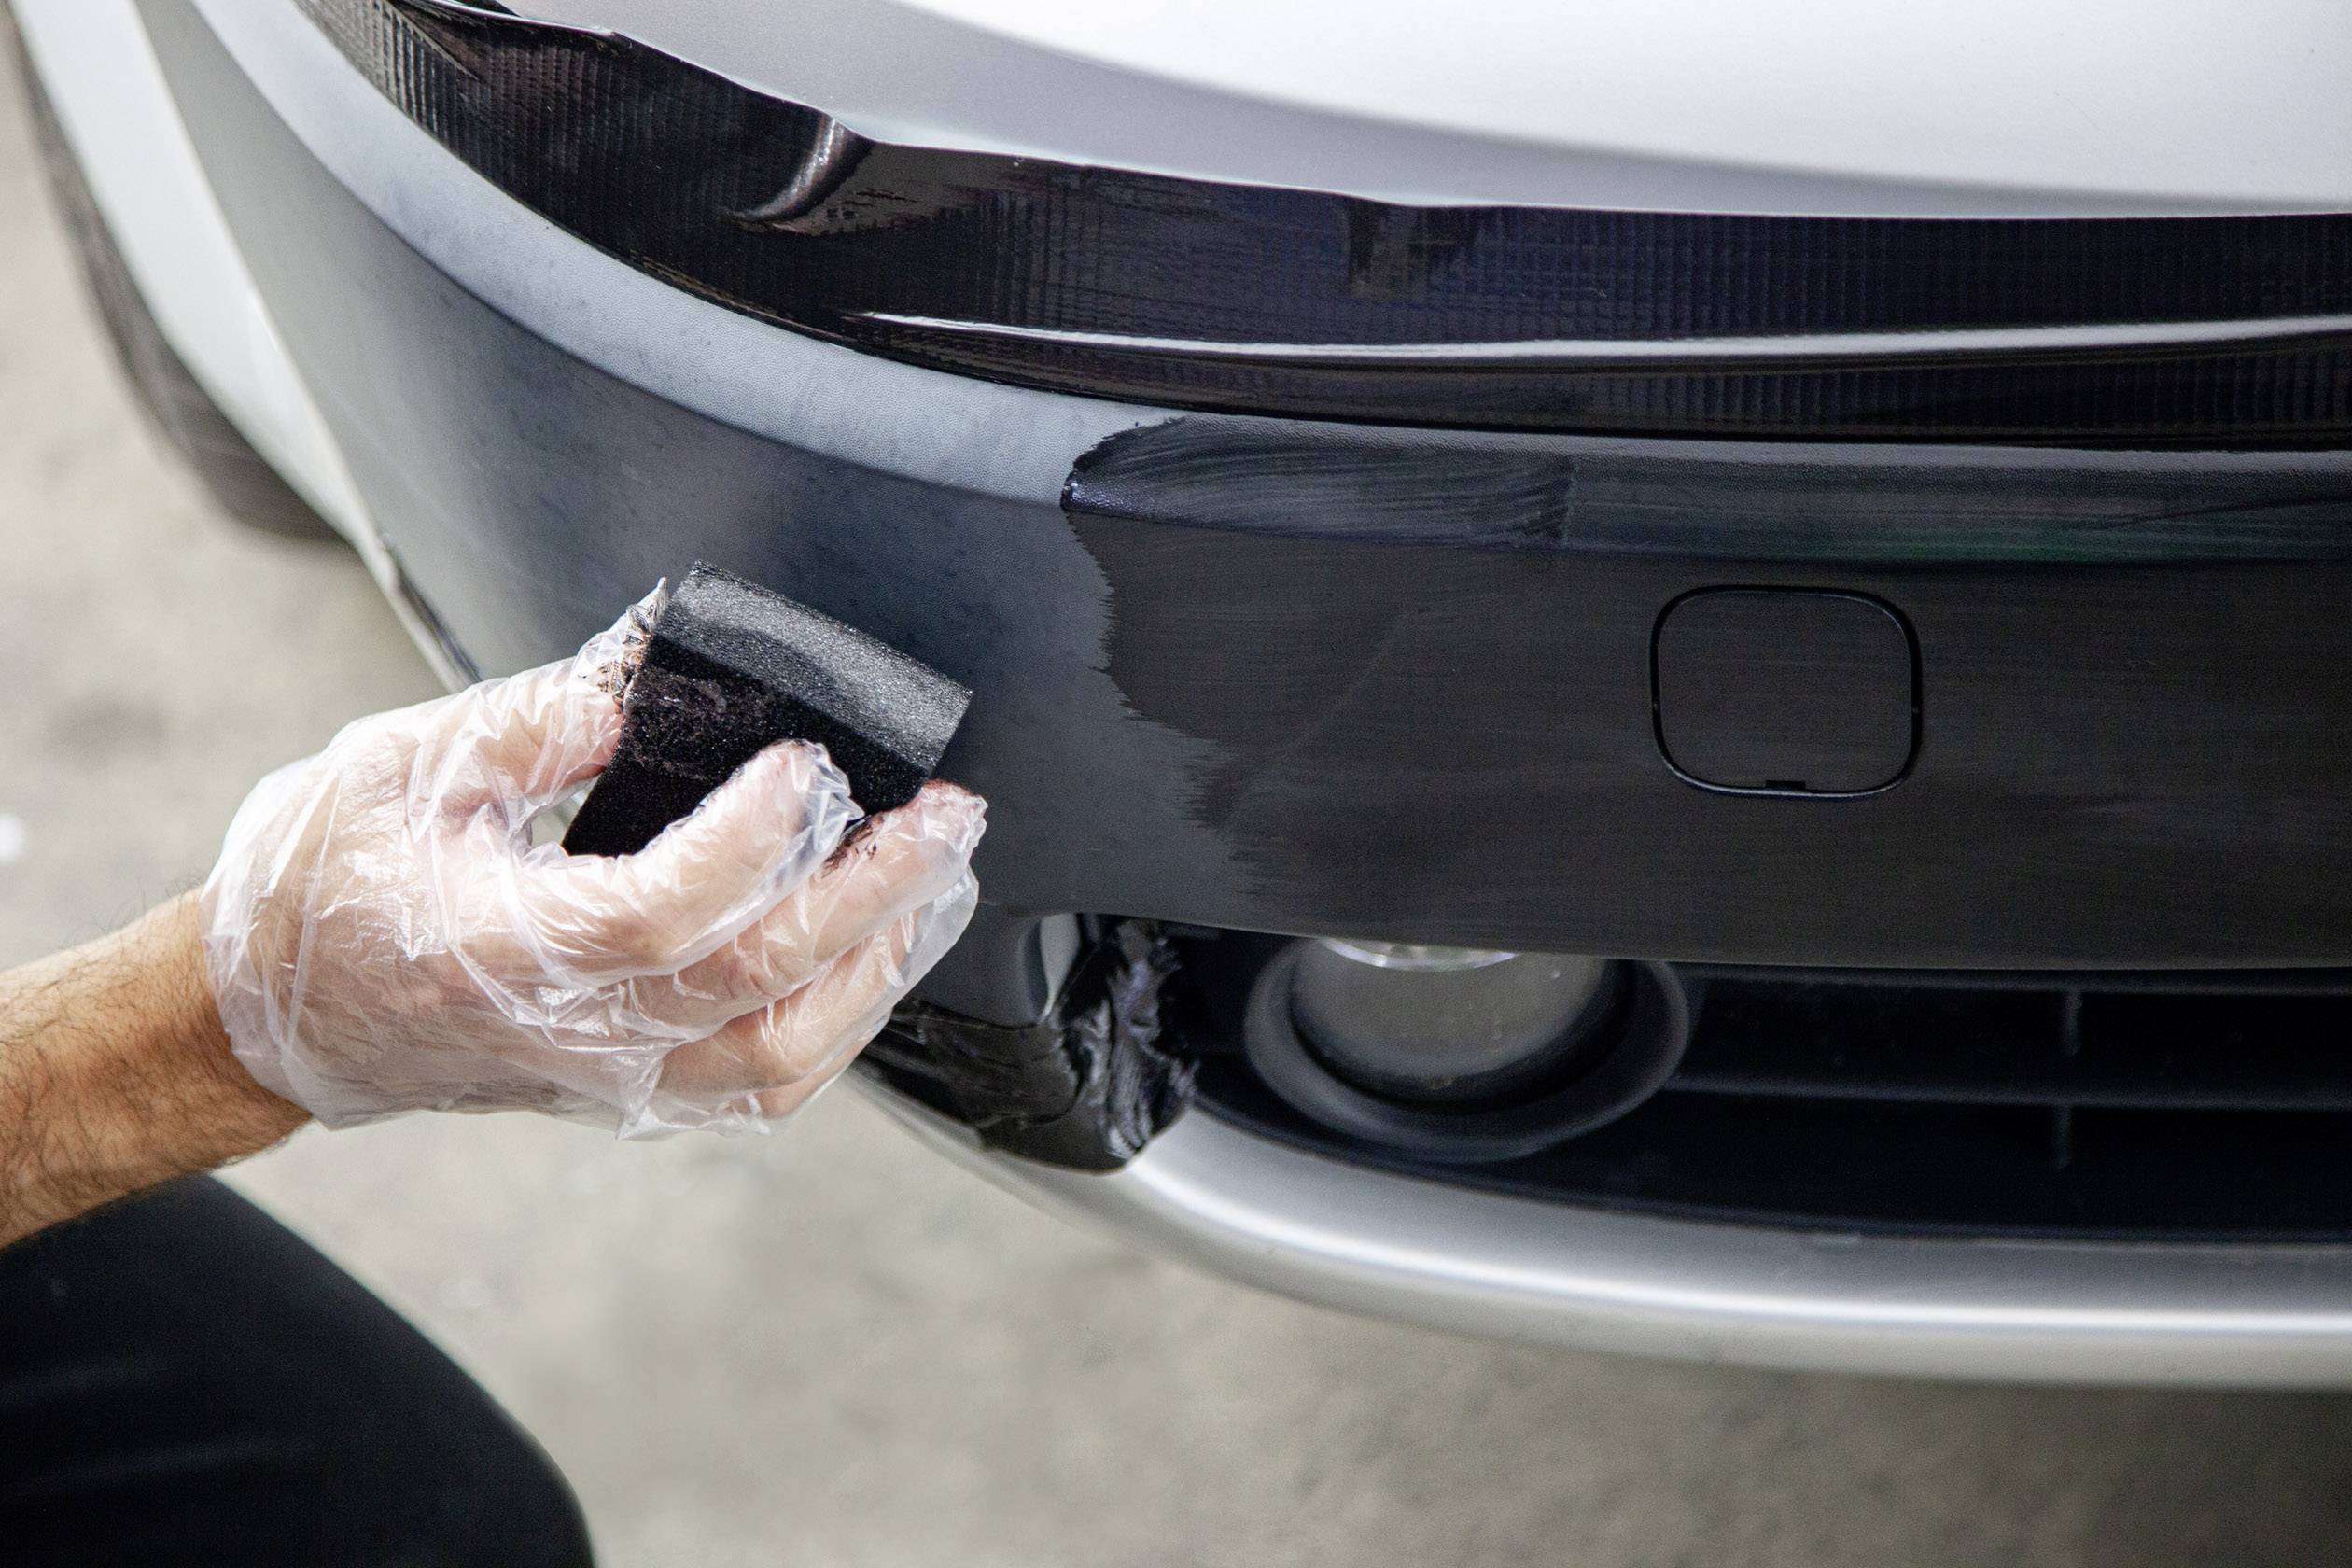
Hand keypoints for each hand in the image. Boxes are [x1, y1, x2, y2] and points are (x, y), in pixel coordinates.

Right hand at [199, 590, 983, 1134]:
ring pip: (786, 1056)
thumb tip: (652, 667)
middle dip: (878, 893)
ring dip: (881, 966)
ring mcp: (611, 1078)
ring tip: (940, 880)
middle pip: (763, 983)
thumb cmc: (319, 890)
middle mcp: (577, 1035)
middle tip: (949, 816)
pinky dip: (842, 1023)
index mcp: (511, 948)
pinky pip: (764, 1083)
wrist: (267, 1018)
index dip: (756, 837)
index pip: (671, 909)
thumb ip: (542, 719)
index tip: (810, 760)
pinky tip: (878, 954)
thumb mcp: (405, 768)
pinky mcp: (631, 1091)